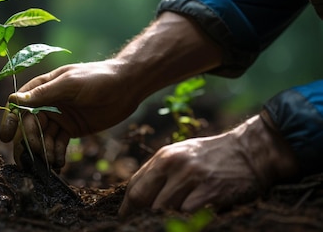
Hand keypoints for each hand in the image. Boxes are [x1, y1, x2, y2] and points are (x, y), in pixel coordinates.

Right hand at [0, 60, 141, 167]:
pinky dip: (56, 155)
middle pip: (29, 126)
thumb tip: (15, 100)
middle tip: (33, 159)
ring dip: (43, 151)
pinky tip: (59, 164)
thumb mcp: (69, 84)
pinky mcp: (71, 129)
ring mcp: (58, 117)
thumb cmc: (97, 78)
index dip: (11, 121)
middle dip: (30, 142)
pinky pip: (58, 144)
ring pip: (43, 138)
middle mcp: (47, 103)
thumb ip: (43, 93)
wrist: (126, 87)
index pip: (20, 106)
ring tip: (49, 163)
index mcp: (42, 88)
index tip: (6, 138)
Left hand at [118, 113, 298, 215]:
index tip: (125, 219)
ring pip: (163, 209)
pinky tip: (186, 220)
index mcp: (164, 156)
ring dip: (163, 219)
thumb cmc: (213, 157)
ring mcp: (191, 178)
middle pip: (143, 199)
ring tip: (168, 221)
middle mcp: (174, 164)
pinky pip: (187, 214)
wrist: (251, 151)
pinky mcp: (210, 192)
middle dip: (139, 216)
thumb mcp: (182, 155)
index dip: (127, 207)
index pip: (134, 186)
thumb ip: (160, 173)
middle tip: (140, 225)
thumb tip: (137, 197)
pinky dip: (184, 220)